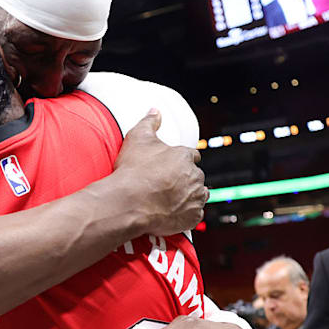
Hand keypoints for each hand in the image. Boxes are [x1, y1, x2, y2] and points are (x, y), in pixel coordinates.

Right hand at [113, 110, 207, 235]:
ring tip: (173, 199)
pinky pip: (195, 216)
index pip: (192, 155)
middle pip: (196, 176)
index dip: (182, 160)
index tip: (174, 165)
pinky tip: (173, 213)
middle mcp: (195, 176)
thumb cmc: (133, 170)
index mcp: (185, 157)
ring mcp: (195, 198)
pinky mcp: (193, 218)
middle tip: (168, 184)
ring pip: (200, 195)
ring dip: (191, 196)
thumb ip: (149, 122)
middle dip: (186, 179)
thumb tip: (155, 110)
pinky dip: (187, 215)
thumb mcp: (137, 138)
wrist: (129, 202)